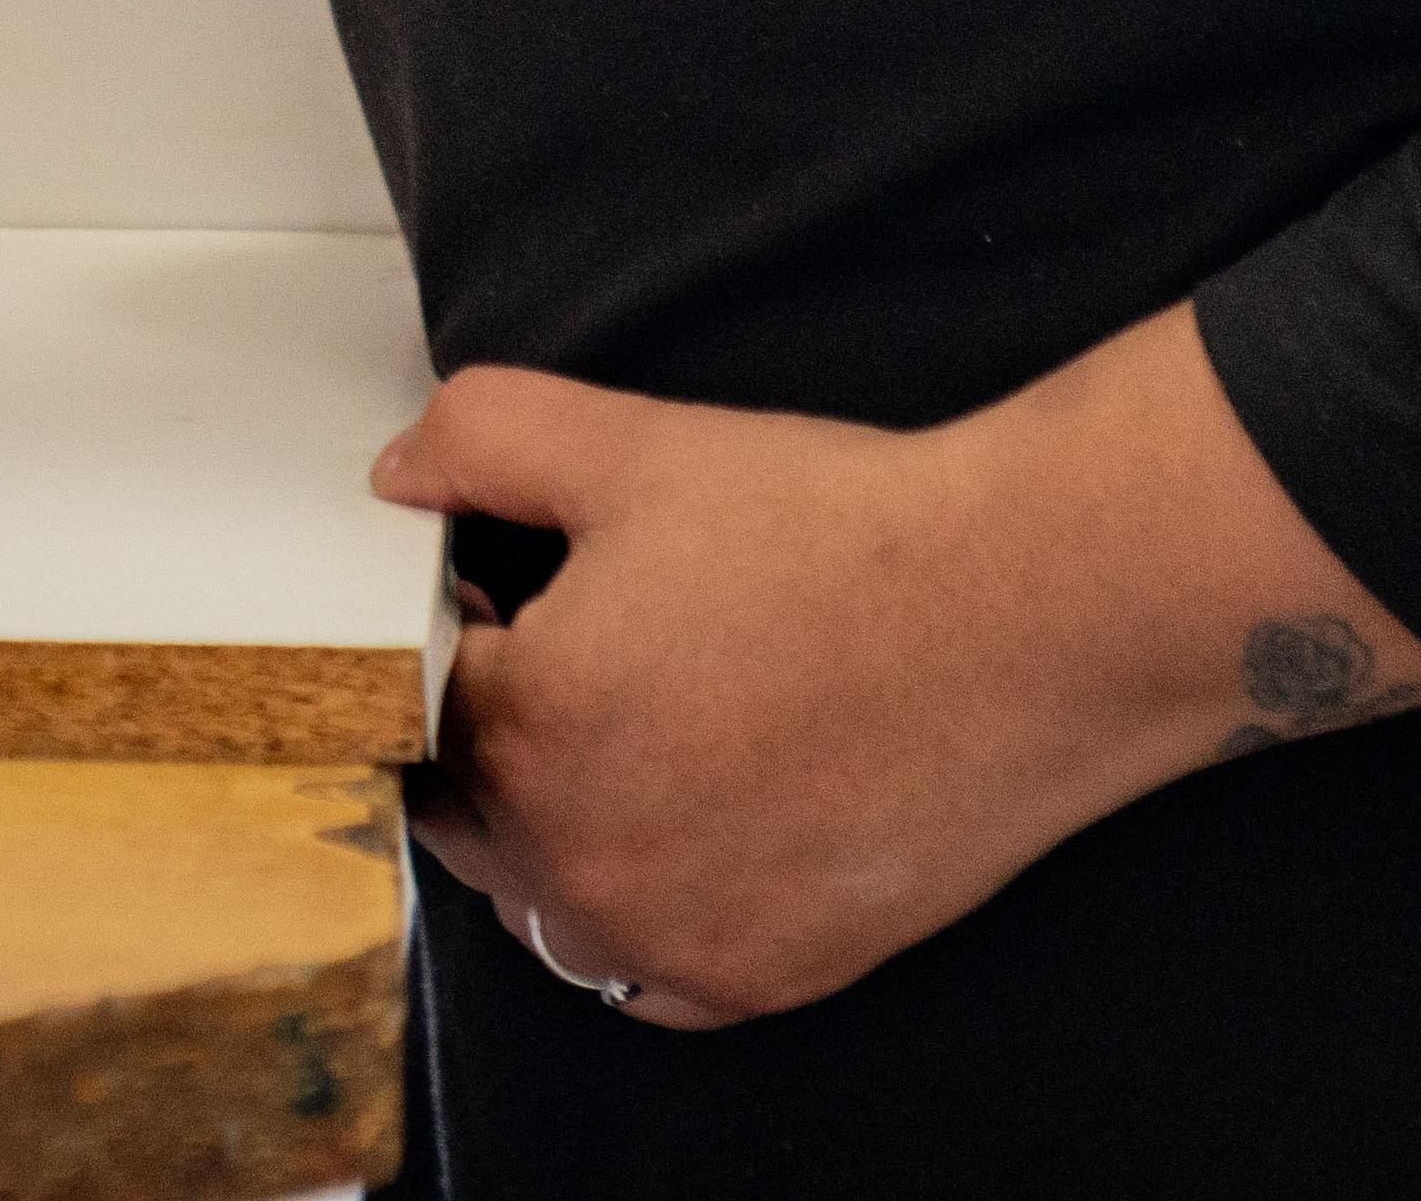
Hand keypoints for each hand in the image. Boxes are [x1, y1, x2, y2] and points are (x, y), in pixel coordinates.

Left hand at [373, 306, 1420, 1027]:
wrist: (1020, 615)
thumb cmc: (835, 533)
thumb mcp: (624, 445)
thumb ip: (475, 439)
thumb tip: (399, 475)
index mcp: (529, 734)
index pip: (423, 694)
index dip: (460, 628)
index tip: (508, 590)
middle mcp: (585, 865)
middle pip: (470, 812)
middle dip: (496, 733)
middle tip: (584, 648)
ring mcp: (674, 940)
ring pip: (549, 901)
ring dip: (558, 826)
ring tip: (649, 721)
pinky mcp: (761, 980)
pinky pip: (648, 968)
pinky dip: (647, 901)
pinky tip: (704, 807)